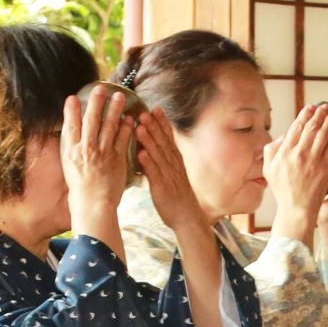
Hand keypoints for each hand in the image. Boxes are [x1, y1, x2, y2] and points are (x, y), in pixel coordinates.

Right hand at [59, 83, 135, 242]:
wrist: (93, 205)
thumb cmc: (80, 190)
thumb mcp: (70, 169)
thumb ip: (72, 151)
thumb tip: (73, 138)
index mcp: (72, 152)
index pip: (71, 127)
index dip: (71, 111)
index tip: (73, 98)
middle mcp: (86, 150)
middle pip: (91, 121)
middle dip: (95, 103)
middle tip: (100, 88)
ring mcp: (102, 154)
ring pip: (108, 126)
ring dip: (114, 110)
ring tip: (120, 96)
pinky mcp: (117, 159)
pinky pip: (122, 139)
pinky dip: (126, 128)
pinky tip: (130, 118)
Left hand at [135, 108, 206, 235]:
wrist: (188, 217)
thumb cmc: (179, 197)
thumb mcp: (175, 175)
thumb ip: (167, 161)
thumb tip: (158, 148)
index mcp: (176, 161)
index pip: (169, 138)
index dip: (162, 123)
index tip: (155, 109)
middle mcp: (173, 165)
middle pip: (163, 142)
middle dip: (154, 126)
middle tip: (145, 111)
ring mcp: (168, 175)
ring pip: (157, 154)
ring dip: (149, 140)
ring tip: (140, 126)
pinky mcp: (162, 187)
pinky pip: (154, 173)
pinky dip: (147, 162)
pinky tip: (140, 153)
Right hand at [264, 104, 327, 231]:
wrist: (296, 208)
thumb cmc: (282, 190)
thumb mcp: (268, 169)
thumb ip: (271, 150)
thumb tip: (282, 136)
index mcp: (283, 152)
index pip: (296, 127)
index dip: (305, 114)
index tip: (311, 108)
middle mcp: (297, 153)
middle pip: (311, 127)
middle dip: (319, 114)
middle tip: (325, 107)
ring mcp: (312, 160)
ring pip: (323, 134)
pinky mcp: (324, 167)